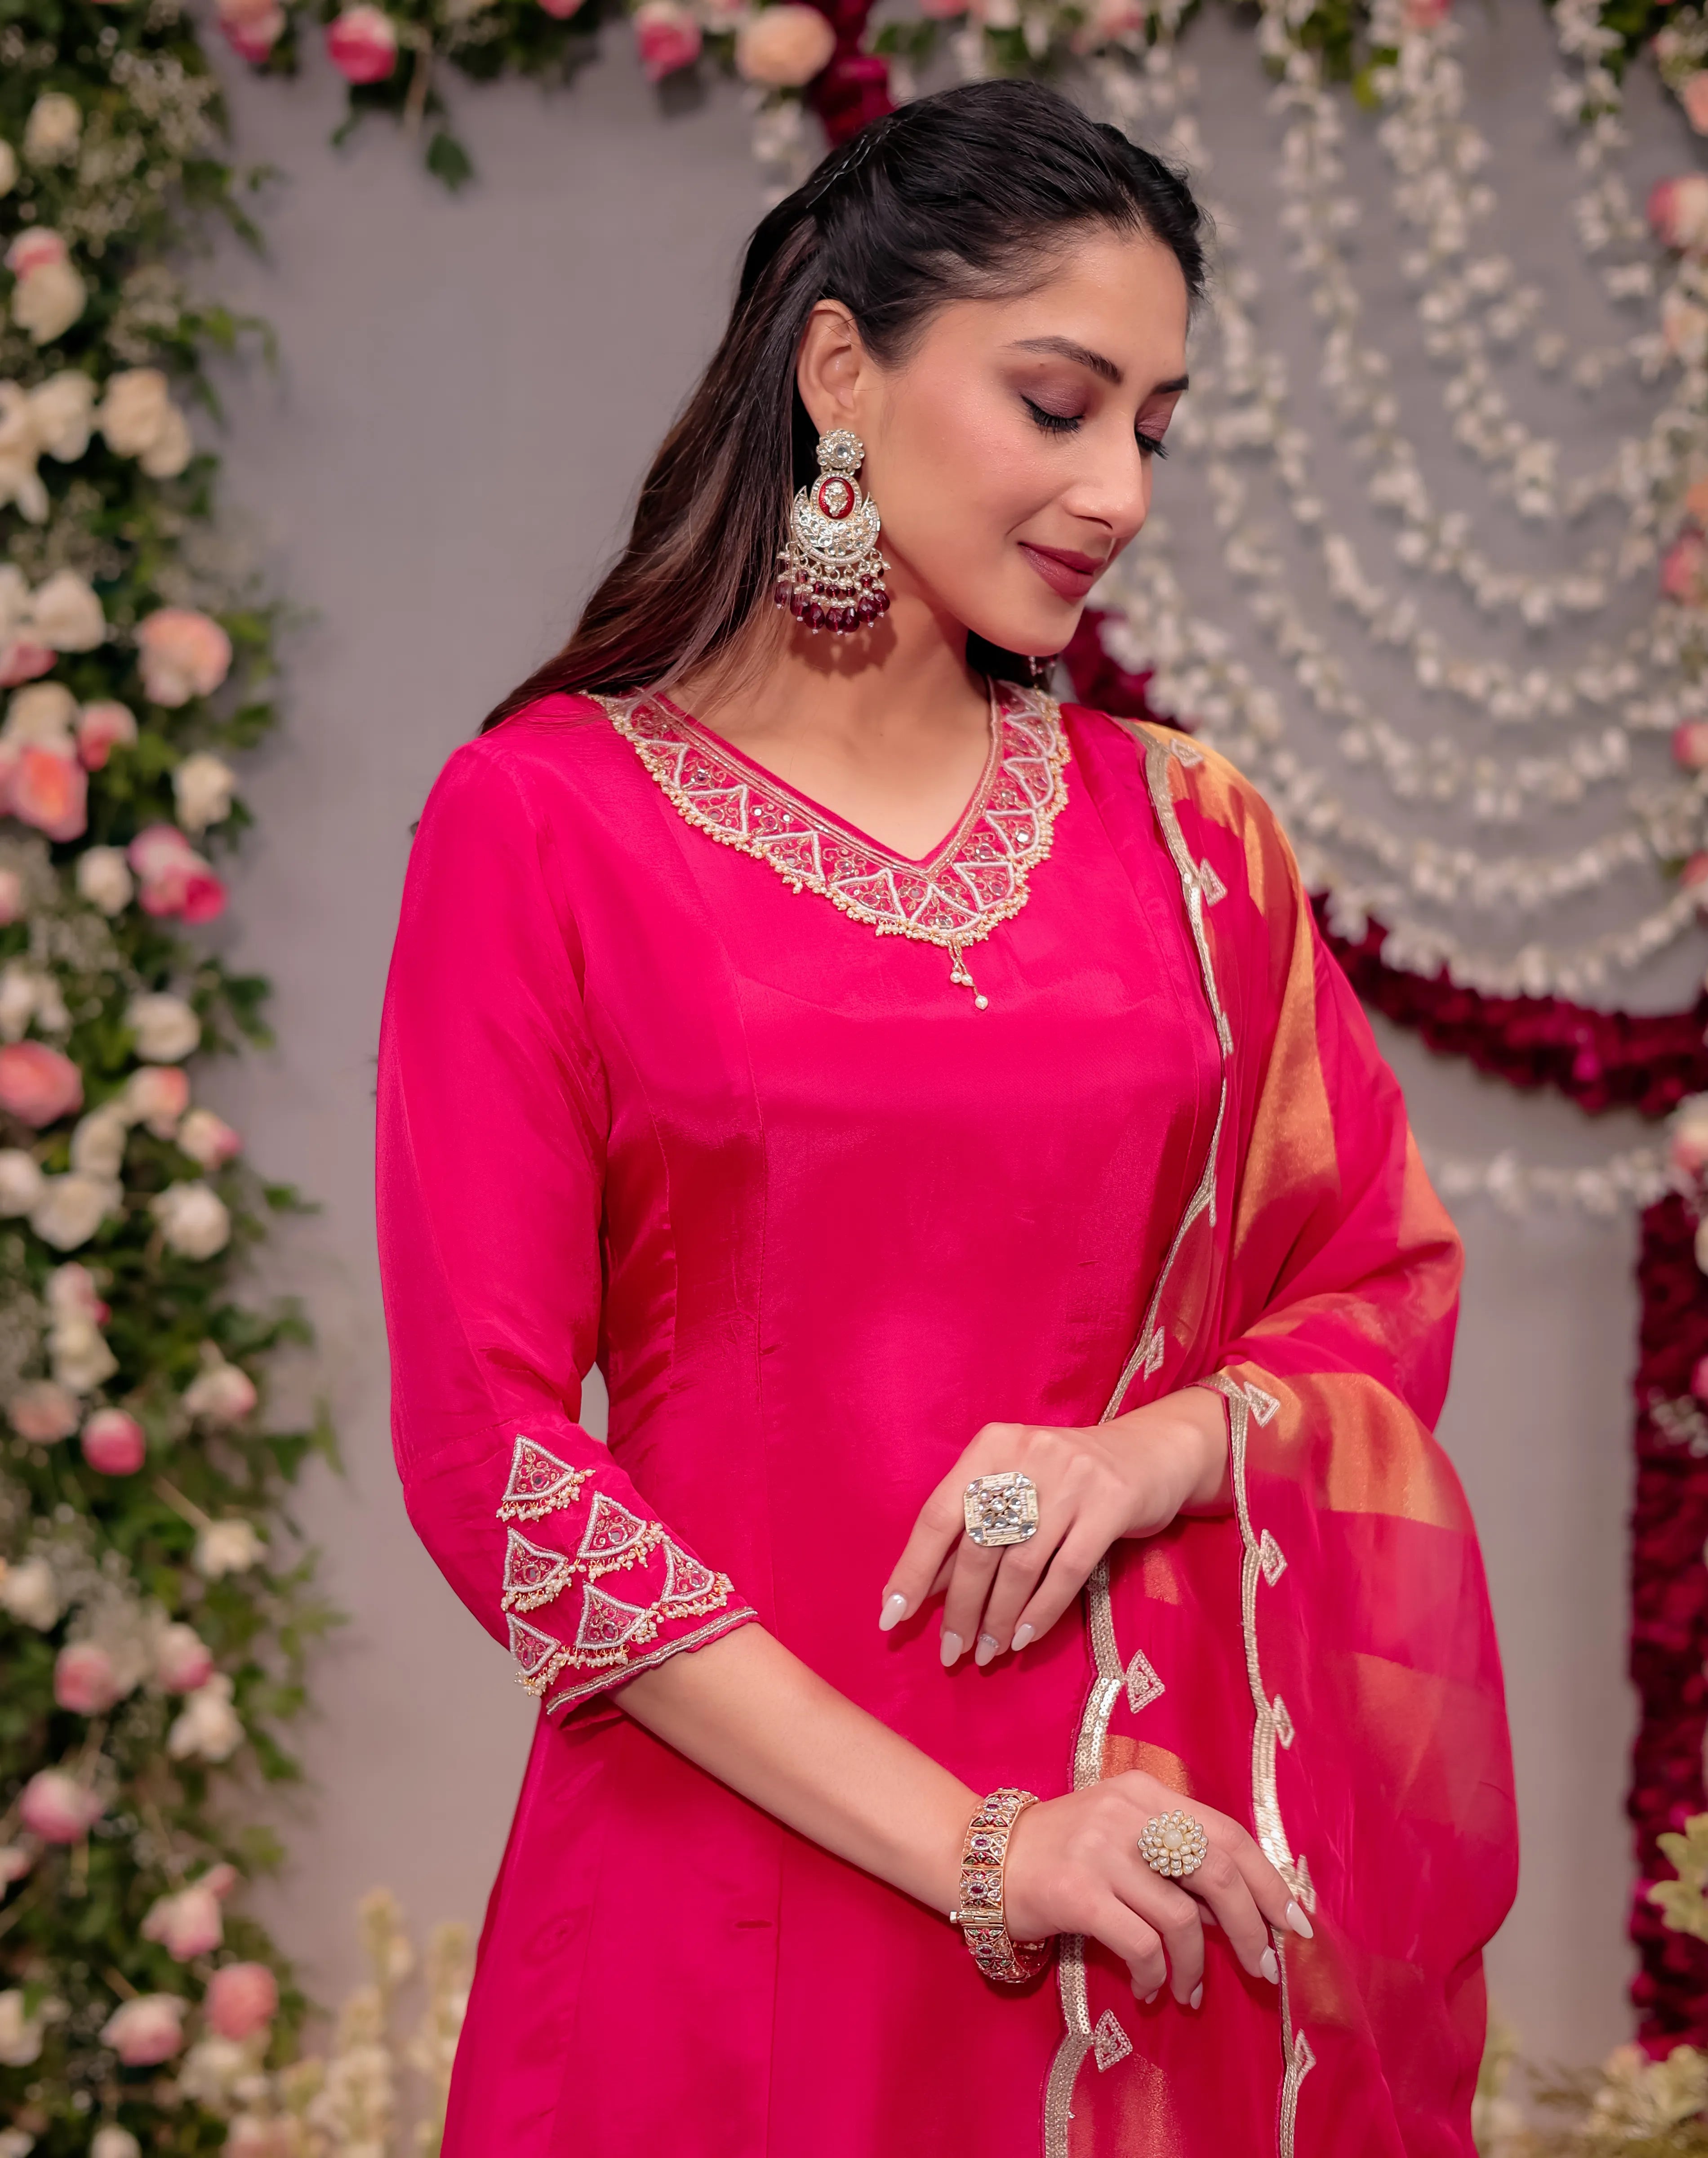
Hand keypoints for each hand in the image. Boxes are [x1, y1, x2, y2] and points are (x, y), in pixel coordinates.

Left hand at [879, 1388, 1230, 1666]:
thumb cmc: (1065, 1479)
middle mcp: (1027, 1454)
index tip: (891, 1618)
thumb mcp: (1014, 1489)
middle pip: (979, 1546)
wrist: (1149, 1453)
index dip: (912, 1570)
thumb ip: (972, 1529)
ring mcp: (1072, 1478)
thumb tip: (927, 1589)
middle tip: (949, 1651)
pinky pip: (1066, 1573)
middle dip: (959, 1608)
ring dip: (997, 1618)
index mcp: (991, 1445)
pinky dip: (1040, 1613)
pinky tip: (1022, 1639)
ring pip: (1020, 1565)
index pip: (939, 1514)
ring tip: (984, 1653)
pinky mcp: (1111, 1504)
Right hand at [999, 1770, 1309, 2005]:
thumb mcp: (1124, 1835)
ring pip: (1181, 1917)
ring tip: (1189, 1992)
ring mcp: (1100, 1849)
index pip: (1227, 1833)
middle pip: (1216, 1870)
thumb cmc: (1065, 1851)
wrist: (985, 1858)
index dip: (1269, 1881)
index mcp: (1145, 1792)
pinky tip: (1152, 1989)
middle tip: (1263, 1970)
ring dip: (1195, 1967)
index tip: (1295, 1924)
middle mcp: (1126, 1812)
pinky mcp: (1076, 1890)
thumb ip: (1176, 1857)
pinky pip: (1141, 1943)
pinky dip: (1157, 1974)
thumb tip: (1243, 1908)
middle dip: (1250, 1927)